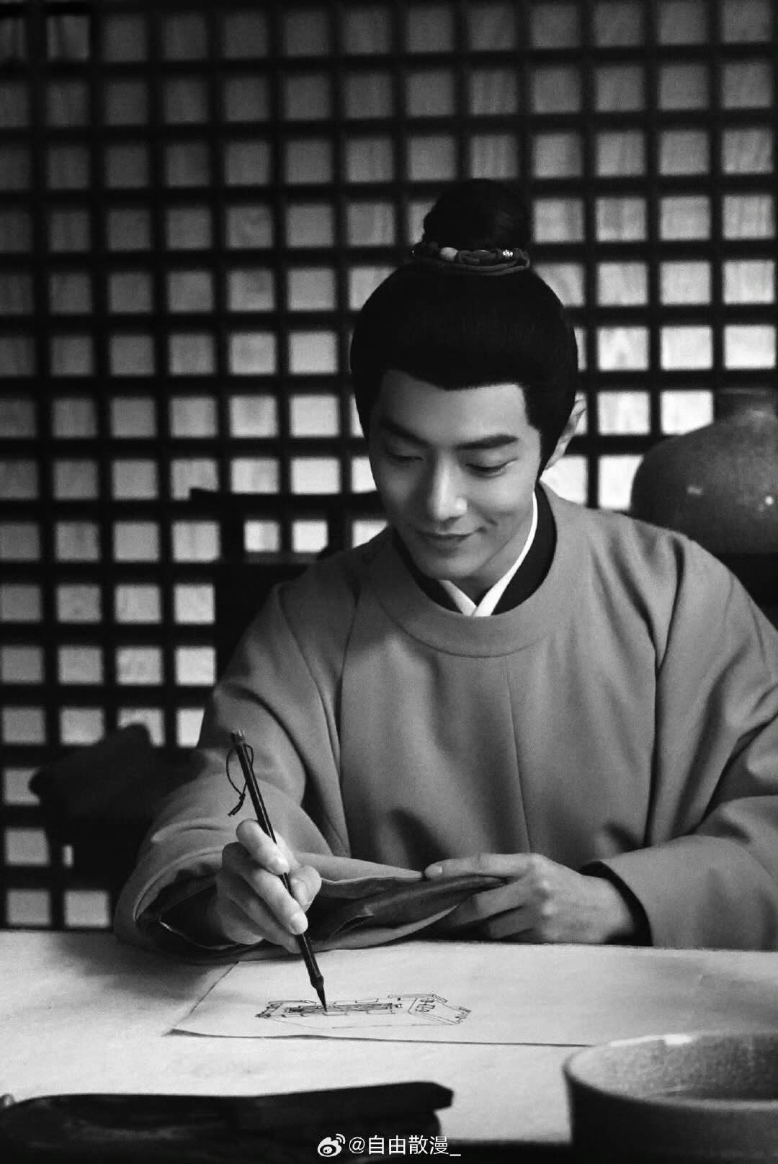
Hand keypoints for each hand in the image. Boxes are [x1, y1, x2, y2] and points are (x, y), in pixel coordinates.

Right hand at [213, 820, 321, 951]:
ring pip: (250, 902)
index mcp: (255, 839)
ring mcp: (225, 881)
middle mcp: (235, 855)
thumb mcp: (301, 877)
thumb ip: (306, 880)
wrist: (255, 908)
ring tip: (296, 936)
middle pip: (255, 875)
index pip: (249, 830)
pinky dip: (269, 932)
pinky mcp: (223, 906)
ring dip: (276, 923)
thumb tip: (298, 892)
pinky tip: (284, 939)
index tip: (282, 868)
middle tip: (300, 924)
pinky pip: (246, 920)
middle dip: (280, 902)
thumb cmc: (283, 881)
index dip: (264, 848)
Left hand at [424, 853, 639, 943]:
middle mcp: (533, 887)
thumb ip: (505, 873)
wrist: (602, 908)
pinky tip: (503, 935)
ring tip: (478, 928)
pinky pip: (509, 942)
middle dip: (456, 915)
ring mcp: (540, 915)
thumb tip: (461, 883)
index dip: (453, 869)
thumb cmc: (561, 884)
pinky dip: (501, 940)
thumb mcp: (537, 867)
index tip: (429, 874)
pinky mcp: (544, 939)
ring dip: (481, 930)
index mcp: (529, 864)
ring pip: (492, 929)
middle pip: (480, 904)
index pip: (483, 864)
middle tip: (440, 920)